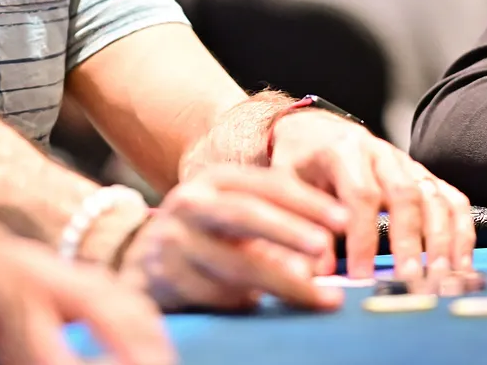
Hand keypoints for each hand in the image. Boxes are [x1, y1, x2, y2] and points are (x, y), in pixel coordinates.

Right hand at [118, 164, 348, 311]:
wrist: (141, 261)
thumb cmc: (207, 236)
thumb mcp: (236, 214)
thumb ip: (279, 223)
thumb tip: (328, 248)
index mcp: (216, 180)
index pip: (268, 184)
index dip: (309, 202)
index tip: (345, 221)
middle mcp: (191, 203)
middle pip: (245, 213)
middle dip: (288, 230)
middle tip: (325, 248)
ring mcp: (174, 240)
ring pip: (237, 264)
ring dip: (284, 282)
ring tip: (321, 297)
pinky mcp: (166, 278)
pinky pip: (218, 295)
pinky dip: (247, 302)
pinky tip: (263, 305)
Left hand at [268, 110, 474, 279]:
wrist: (313, 131)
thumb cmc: (299, 162)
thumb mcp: (286, 186)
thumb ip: (302, 225)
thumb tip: (317, 272)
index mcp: (343, 150)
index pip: (361, 194)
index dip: (362, 236)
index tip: (362, 274)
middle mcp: (381, 153)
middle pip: (404, 195)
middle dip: (408, 241)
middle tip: (408, 279)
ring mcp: (407, 163)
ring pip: (433, 197)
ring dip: (440, 240)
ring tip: (439, 276)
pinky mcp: (424, 176)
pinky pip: (452, 199)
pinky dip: (461, 231)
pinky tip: (461, 262)